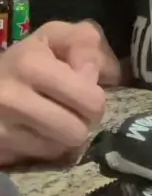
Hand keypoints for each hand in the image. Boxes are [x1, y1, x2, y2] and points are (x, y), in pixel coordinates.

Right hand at [0, 20, 117, 166]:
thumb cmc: (27, 58)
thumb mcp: (55, 37)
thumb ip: (85, 44)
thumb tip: (98, 76)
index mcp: (31, 64)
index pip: (90, 101)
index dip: (95, 98)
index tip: (83, 89)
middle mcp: (12, 98)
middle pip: (77, 132)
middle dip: (82, 121)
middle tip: (73, 109)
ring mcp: (1, 128)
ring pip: (59, 149)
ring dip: (63, 136)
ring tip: (54, 118)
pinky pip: (39, 158)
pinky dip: (44, 146)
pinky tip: (36, 129)